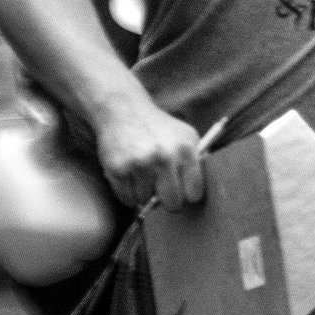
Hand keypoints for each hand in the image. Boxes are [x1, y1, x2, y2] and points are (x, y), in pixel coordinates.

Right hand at [91, 84, 208, 210]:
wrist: (123, 110)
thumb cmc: (159, 128)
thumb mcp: (186, 136)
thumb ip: (196, 162)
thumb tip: (197, 195)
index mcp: (185, 150)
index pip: (194, 194)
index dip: (188, 195)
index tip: (183, 191)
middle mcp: (164, 157)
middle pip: (172, 204)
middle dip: (168, 201)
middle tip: (163, 190)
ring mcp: (139, 164)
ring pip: (146, 201)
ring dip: (144, 193)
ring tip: (143, 173)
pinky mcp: (118, 169)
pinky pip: (127, 198)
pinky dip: (128, 192)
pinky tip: (130, 175)